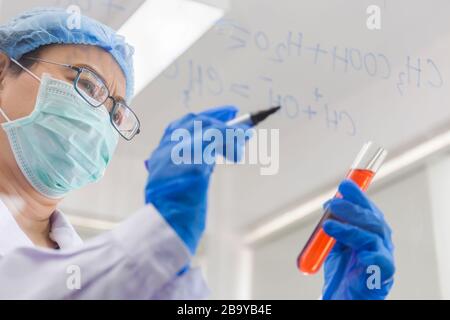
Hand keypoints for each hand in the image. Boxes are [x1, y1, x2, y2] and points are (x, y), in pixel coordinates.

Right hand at [144, 106, 249, 253]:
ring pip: (205, 129)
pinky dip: (229, 142)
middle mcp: (164, 151)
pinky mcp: (191, 162)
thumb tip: (217, 150)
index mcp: (160, 156)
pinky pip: (214, 141)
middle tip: (238, 119)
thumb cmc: (178, 211)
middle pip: (192, 122)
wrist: (169, 229)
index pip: (179, 126)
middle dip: (218, 118)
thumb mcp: (180, 183)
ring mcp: (175, 154)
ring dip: (228, 132)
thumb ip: (192, 165)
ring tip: (244, 139)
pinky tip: (237, 154)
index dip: (203, 117)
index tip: (223, 114)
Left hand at [322, 180, 394, 299]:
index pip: (366, 208)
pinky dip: (369, 255)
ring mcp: (383, 255)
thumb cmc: (343, 270)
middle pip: (371, 219)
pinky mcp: (383, 273)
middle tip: (333, 203)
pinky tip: (359, 254)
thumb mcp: (336, 242)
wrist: (344, 296)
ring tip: (329, 226)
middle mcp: (380, 239)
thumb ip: (335, 225)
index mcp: (370, 230)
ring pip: (370, 236)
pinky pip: (378, 260)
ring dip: (348, 230)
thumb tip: (329, 204)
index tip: (344, 185)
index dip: (357, 195)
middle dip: (352, 209)